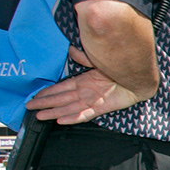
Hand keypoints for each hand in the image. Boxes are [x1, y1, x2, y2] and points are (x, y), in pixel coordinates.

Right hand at [23, 46, 149, 122]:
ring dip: (54, 112)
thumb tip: (70, 49)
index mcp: (84, 82)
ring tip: (40, 115)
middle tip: (29, 108)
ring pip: (68, 108)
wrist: (139, 77)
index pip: (61, 88)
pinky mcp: (102, 108)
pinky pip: (84, 114)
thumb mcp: (97, 59)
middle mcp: (86, 92)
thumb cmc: (120, 67)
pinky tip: (61, 120)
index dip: (48, 92)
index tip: (35, 96)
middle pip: (61, 100)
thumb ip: (83, 56)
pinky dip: (72, 117)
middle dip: (45, 104)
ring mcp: (93, 101)